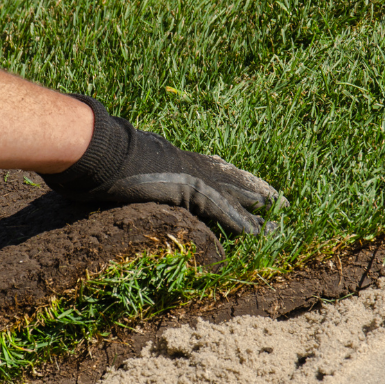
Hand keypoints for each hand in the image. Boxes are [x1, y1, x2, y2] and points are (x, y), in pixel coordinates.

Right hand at [40, 96, 286, 234]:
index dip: (233, 178)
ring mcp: (194, 177)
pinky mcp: (193, 192)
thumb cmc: (103, 155)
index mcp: (176, 158)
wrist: (101, 150)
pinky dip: (243, 223)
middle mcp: (191, 164)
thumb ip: (135, 172)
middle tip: (280, 199)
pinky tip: (261, 233)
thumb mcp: (124, 166)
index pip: (213, 168)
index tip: (248, 185)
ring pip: (237, 195)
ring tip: (283, 219)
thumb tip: (125, 178)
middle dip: (257, 189)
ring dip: (261, 209)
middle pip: (234, 178)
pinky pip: (225, 212)